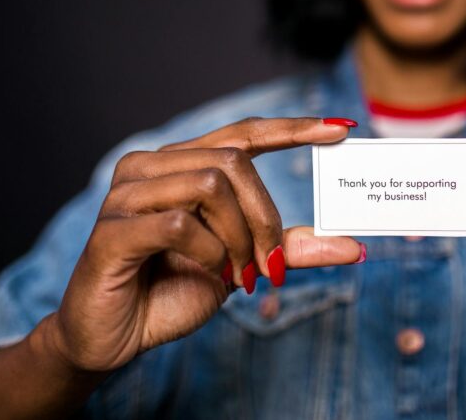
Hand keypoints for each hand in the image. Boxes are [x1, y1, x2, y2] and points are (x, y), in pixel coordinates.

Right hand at [44, 116, 362, 373]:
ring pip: (210, 186)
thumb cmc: (172, 291)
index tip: (341, 128)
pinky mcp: (112, 230)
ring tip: (237, 275)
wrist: (114, 337)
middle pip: (233, 163)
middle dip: (265, 217)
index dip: (292, 129)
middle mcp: (150, 167)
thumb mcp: (241, 264)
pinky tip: (211, 276)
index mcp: (179, 164)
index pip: (242, 134)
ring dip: (238, 239)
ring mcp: (126, 195)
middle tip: (269, 264)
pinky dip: (209, 254)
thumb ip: (287, 248)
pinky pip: (179, 224)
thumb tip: (353, 246)